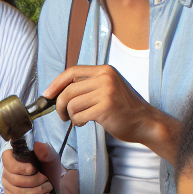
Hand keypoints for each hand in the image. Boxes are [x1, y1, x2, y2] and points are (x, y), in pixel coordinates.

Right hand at [1, 141, 63, 193]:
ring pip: (19, 193)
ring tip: (48, 188)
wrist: (52, 188)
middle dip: (35, 181)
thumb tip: (38, 145)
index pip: (7, 160)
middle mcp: (6, 173)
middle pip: (15, 180)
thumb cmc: (48, 171)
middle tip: (47, 180)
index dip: (20, 167)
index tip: (34, 169)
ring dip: (38, 191)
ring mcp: (8, 188)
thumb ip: (46, 152)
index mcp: (13, 159)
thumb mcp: (52, 159)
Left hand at [45, 65, 177, 159]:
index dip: (56, 84)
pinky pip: (79, 116)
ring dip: (71, 116)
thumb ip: (88, 86)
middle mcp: (105, 78)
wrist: (145, 122)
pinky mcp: (105, 108)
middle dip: (60, 106)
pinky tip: (85, 123)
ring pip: (71, 104)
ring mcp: (106, 92)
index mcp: (104, 70)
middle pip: (68, 90)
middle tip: (62, 115)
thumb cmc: (124, 108)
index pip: (72, 72)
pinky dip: (78, 122)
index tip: (47, 95)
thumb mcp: (108, 88)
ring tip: (79, 119)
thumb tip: (58, 93)